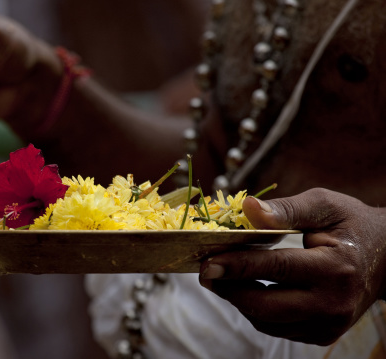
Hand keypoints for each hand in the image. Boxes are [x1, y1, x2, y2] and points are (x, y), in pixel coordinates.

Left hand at [199, 188, 385, 344]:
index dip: (239, 265)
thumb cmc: (350, 225)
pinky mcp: (321, 334)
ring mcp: (328, 324)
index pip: (277, 268)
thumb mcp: (323, 205)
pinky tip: (245, 287)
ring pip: (266, 320)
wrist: (385, 257)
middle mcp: (333, 303)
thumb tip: (246, 207)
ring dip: (237, 299)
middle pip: (266, 305)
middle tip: (205, 271)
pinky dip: (254, 308)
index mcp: (336, 268)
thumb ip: (285, 209)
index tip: (207, 261)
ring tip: (220, 277)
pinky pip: (276, 326)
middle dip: (229, 288)